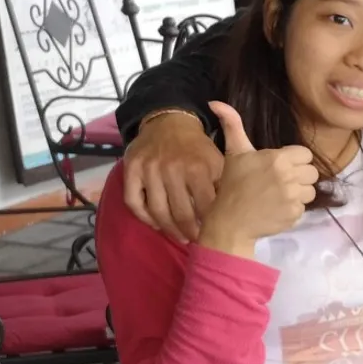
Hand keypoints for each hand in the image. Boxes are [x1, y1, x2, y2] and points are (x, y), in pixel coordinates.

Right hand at [123, 111, 223, 243]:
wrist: (170, 121)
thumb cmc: (198, 147)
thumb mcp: (218, 159)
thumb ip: (223, 184)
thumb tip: (231, 214)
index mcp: (197, 168)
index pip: (204, 207)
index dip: (210, 225)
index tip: (215, 234)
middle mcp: (171, 169)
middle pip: (180, 213)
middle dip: (190, 232)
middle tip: (197, 241)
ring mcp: (149, 170)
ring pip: (157, 211)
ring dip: (169, 230)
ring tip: (179, 237)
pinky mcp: (131, 170)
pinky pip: (133, 202)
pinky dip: (144, 218)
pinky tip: (156, 224)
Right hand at [198, 102, 318, 254]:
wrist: (230, 221)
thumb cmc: (232, 184)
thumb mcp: (234, 152)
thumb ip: (232, 124)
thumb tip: (215, 101)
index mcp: (279, 159)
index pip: (305, 155)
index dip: (295, 160)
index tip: (279, 167)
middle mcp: (289, 177)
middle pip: (312, 173)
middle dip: (299, 176)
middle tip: (279, 182)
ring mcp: (293, 197)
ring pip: (311, 191)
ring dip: (298, 193)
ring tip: (279, 195)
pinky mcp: (295, 215)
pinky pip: (304, 208)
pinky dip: (293, 209)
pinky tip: (277, 208)